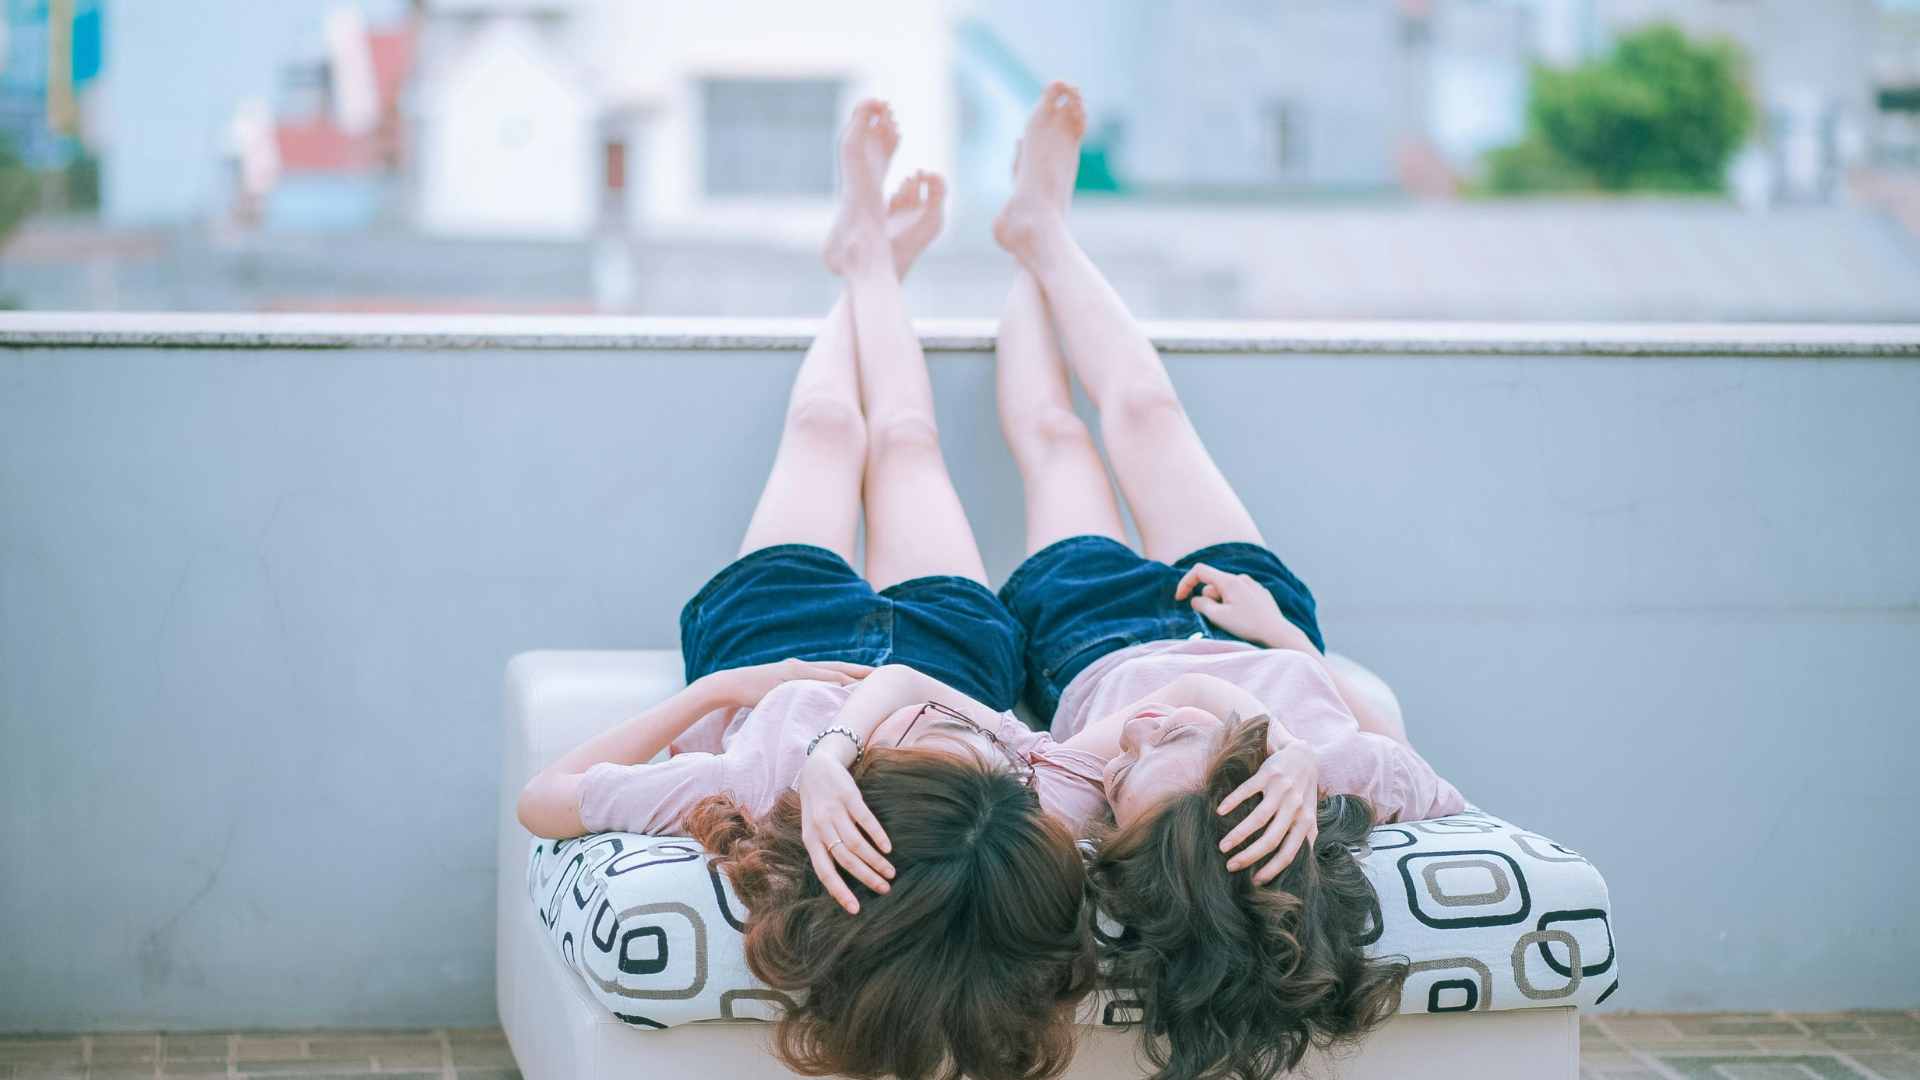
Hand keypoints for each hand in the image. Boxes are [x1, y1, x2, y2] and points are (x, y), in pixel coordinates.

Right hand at [706, 658, 871, 709]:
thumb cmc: (753, 692)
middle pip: (837, 667)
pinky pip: (812, 678)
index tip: (874, 675)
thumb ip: (797, 695)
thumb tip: (811, 707)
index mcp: (801, 669)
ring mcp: (794, 669)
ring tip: (871, 679)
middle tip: (883, 673)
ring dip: (850, 674)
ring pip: (828, 671)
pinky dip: (829, 680)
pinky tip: (843, 683)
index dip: (854, 671)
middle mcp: (801, 665)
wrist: (730, 683)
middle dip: (859, 670)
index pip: (834, 670)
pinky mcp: (786, 676)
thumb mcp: (780, 692)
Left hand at [797, 753, 893, 913]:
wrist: (816, 769)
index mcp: (811, 840)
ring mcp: (834, 811)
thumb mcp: (814, 830)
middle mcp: (821, 827)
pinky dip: (877, 835)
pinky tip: (888, 847)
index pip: (824, 872)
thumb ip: (825, 850)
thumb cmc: (817, 806)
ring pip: (856, 843)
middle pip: (845, 859)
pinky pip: (865, 820)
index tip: (856, 909)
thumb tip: (843, 881)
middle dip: (866, 877)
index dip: (839, 891)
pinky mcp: (849, 796)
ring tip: (891, 872)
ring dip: (875, 860)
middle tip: (885, 889)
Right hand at [1174, 564, 1315, 652]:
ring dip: (1222, 603)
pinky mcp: (1260, 593)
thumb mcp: (1218, 617)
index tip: (1180, 598)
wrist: (1278, 633)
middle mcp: (1241, 578)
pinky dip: (1234, 604)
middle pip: (1213, 583)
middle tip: (1217, 617)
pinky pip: (1239, 595)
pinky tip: (1245, 618)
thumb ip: (1201, 605)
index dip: (1185, 583)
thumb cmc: (1248, 625)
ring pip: (1226, 590)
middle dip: (1208, 599)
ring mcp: (1252, 585)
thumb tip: (1196, 599)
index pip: (1199, 571)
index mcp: (1229, 581)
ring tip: (1233, 620)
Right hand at [1217, 738, 1319, 884]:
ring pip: (1258, 818)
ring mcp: (1281, 790)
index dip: (1272, 869)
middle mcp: (1294, 807)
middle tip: (1230, 866)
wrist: (1303, 756)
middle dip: (1249, 856)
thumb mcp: (1310, 815)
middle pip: (1271, 839)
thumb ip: (1307, 837)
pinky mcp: (1268, 774)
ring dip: (1238, 835)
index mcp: (1305, 821)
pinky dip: (1232, 801)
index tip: (1255, 881)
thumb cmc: (1303, 791)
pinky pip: (1247, 790)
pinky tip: (1220, 812)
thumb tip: (1301, 866)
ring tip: (1222, 847)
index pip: (1289, 852)